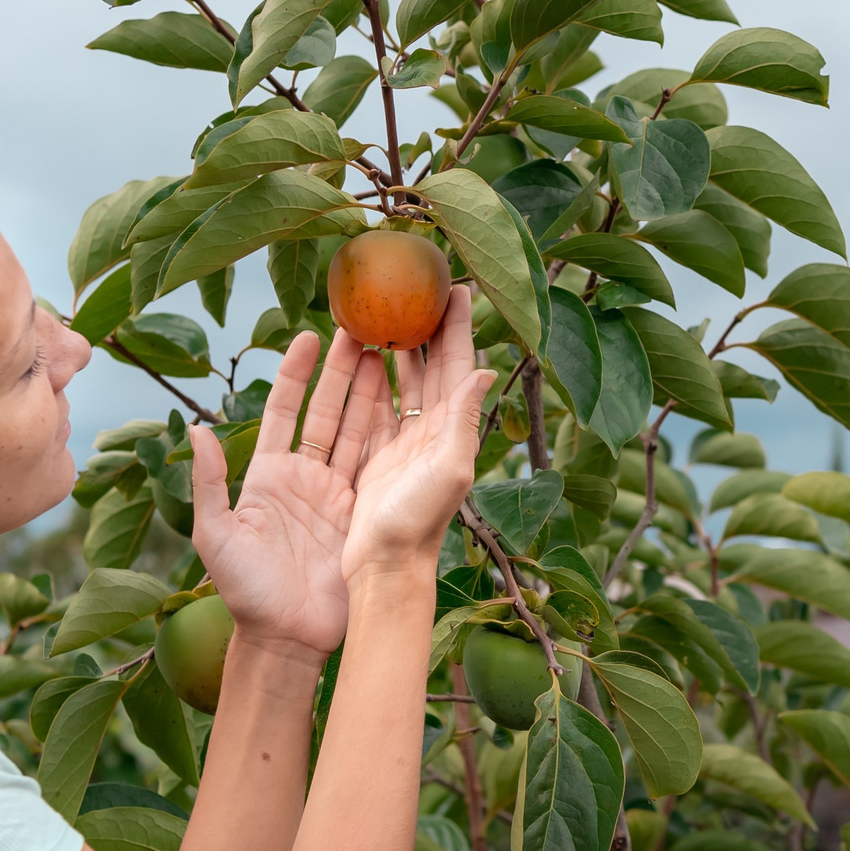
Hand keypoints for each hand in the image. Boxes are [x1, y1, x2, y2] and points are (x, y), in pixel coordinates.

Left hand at [187, 329, 392, 658]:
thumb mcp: (215, 535)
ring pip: (359, 431)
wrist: (285, 638)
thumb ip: (207, 482)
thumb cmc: (243, 591)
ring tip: (390, 351)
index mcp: (268, 475)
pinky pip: (379, 466)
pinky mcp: (363, 514)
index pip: (286, 411)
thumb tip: (195, 430)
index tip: (309, 335)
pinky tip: (406, 403)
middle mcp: (306, 477)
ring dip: (373, 393)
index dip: (297, 373)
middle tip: (362, 327)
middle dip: (343, 370)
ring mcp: (338, 494)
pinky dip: (392, 433)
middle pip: (328, 411)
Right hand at [343, 288, 496, 582]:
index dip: (458, 327)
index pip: (459, 365)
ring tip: (389, 307)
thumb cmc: (419, 524)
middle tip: (421, 284)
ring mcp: (406, 442)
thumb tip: (486, 369)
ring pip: (404, 381)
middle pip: (433, 366)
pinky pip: (376, 404)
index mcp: (452, 429)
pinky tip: (363, 352)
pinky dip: (373, 376)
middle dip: (429, 325)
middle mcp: (433, 430)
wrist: (386, 566)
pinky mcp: (378, 454)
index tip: (458, 286)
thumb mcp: (449, 470)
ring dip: (399, 345)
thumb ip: (465, 420)